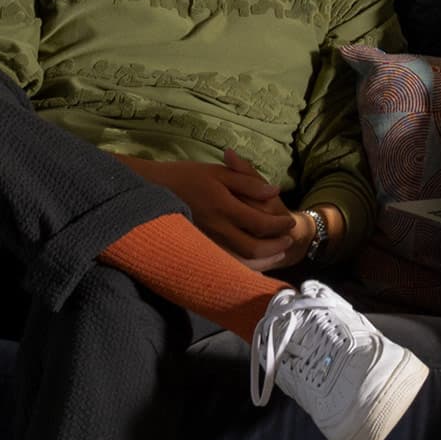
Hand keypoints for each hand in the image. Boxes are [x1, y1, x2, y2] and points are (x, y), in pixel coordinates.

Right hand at [118, 150, 303, 270]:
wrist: (151, 189)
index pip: (259, 222)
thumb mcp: (217, 171)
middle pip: (252, 248)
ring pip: (239, 262)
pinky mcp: (198, 250)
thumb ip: (246, 181)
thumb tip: (274, 191)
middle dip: (274, 247)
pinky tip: (254, 265)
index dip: (279, 225)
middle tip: (288, 242)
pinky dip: (243, 269)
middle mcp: (215, 229)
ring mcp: (206, 242)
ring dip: (263, 261)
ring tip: (277, 254)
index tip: (290, 222)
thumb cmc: (185, 176)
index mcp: (222, 206)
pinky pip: (225, 266)